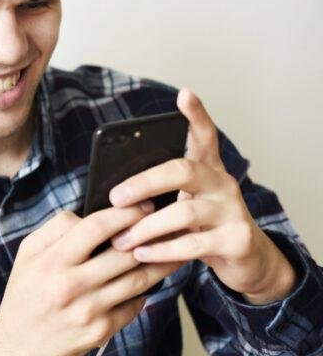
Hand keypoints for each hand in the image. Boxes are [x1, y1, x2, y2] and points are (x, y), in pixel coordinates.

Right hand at [0, 203, 183, 355]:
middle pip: (124, 253)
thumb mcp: (27, 255)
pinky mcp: (101, 331)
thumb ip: (55, 229)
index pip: (95, 228)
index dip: (124, 214)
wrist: (18, 348)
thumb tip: (91, 213)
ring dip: (161, 262)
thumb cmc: (24, 294)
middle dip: (151, 235)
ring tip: (176, 249)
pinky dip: (144, 291)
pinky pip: (134, 305)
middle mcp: (70, 287)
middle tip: (169, 224)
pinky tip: (151, 281)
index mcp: (51, 263)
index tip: (143, 205)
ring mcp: (88, 311)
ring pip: (138, 280)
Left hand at [106, 88, 293, 303]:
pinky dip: (162, 250)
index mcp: (208, 171)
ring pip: (184, 212)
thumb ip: (159, 197)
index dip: (196, 115)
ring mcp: (233, 210)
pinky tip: (141, 255)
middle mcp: (223, 184)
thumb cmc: (201, 229)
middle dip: (144, 182)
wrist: (244, 261)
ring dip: (146, 228)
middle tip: (115, 198)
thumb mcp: (182, 206)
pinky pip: (193, 243)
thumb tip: (110, 198)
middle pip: (183, 170)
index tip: (184, 94)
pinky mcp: (237, 240)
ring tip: (121, 241)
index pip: (204, 136)